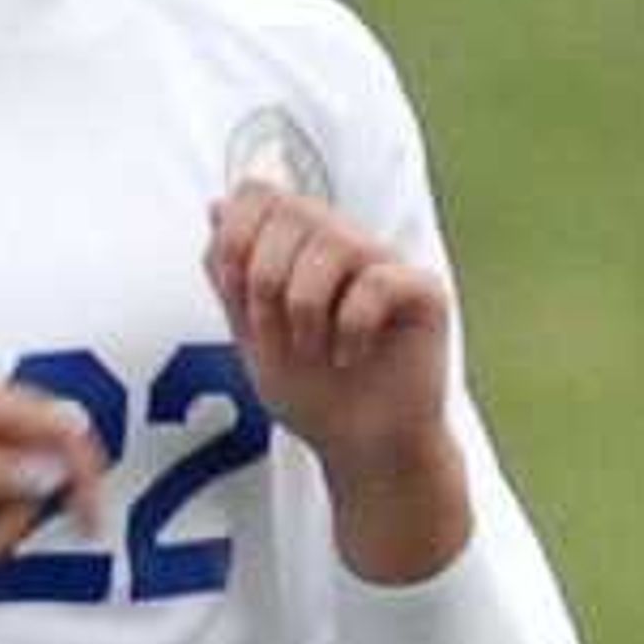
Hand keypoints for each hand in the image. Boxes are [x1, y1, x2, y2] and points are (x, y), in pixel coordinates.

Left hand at [203, 182, 469, 577]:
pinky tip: (351, 357)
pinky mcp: (425, 293)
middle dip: (265, 280)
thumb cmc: (314, 395)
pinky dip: (350, 327)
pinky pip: (378, 281)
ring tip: (314, 351)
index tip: (235, 294)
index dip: (236, 235)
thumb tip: (218, 205)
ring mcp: (388, 265)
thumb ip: (232, 275)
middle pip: (294, 211)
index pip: (261, 194)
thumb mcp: (251, 337)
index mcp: (302, 249)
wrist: (359, 449)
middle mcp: (347, 245)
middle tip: (276, 336)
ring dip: (305, 308)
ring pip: (336, 242)